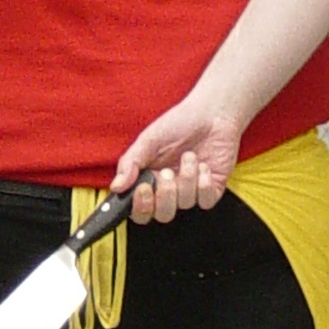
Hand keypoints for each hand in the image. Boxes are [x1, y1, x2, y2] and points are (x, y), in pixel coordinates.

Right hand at [112, 93, 240, 219]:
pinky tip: (204, 166)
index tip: (143, 188)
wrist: (211, 113)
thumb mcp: (148, 140)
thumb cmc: (178, 124)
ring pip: (185, 204)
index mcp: (149, 181)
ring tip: (189, 156)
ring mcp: (191, 191)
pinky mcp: (212, 189)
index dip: (141, 207)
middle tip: (167, 172)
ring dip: (186, 178)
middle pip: (162, 215)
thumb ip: (130, 163)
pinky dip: (204, 183)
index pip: (140, 210)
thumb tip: (116, 187)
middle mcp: (169, 190)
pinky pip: (206, 200)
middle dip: (165, 195)